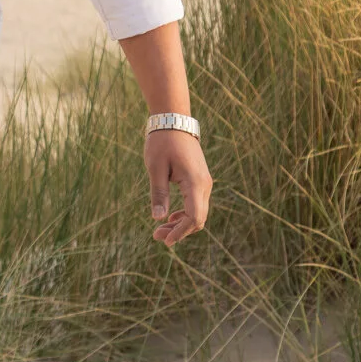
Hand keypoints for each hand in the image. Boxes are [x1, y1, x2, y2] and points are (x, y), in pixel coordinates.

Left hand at [145, 129, 210, 244]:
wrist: (174, 121)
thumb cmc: (162, 142)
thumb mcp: (155, 168)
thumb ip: (159, 193)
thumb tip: (158, 218)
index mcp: (195, 182)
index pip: (194, 217)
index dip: (181, 232)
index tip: (165, 240)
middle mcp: (204, 185)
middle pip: (198, 218)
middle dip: (179, 231)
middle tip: (156, 237)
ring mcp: (204, 182)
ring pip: (198, 212)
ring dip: (181, 223)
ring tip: (160, 230)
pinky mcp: (200, 180)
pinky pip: (196, 203)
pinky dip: (184, 213)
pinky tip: (170, 217)